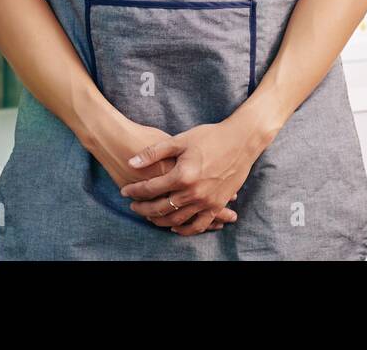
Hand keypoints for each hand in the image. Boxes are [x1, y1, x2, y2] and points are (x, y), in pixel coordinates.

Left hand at [92, 114, 236, 231]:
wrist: (242, 140)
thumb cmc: (211, 136)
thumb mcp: (181, 140)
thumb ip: (154, 153)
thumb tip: (130, 163)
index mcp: (182, 175)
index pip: (150, 189)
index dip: (134, 190)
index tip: (124, 190)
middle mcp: (193, 192)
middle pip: (160, 208)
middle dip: (142, 208)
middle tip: (133, 206)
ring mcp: (206, 201)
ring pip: (176, 220)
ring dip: (159, 221)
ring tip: (150, 216)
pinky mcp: (217, 205)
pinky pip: (199, 225)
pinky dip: (185, 230)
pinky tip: (175, 227)